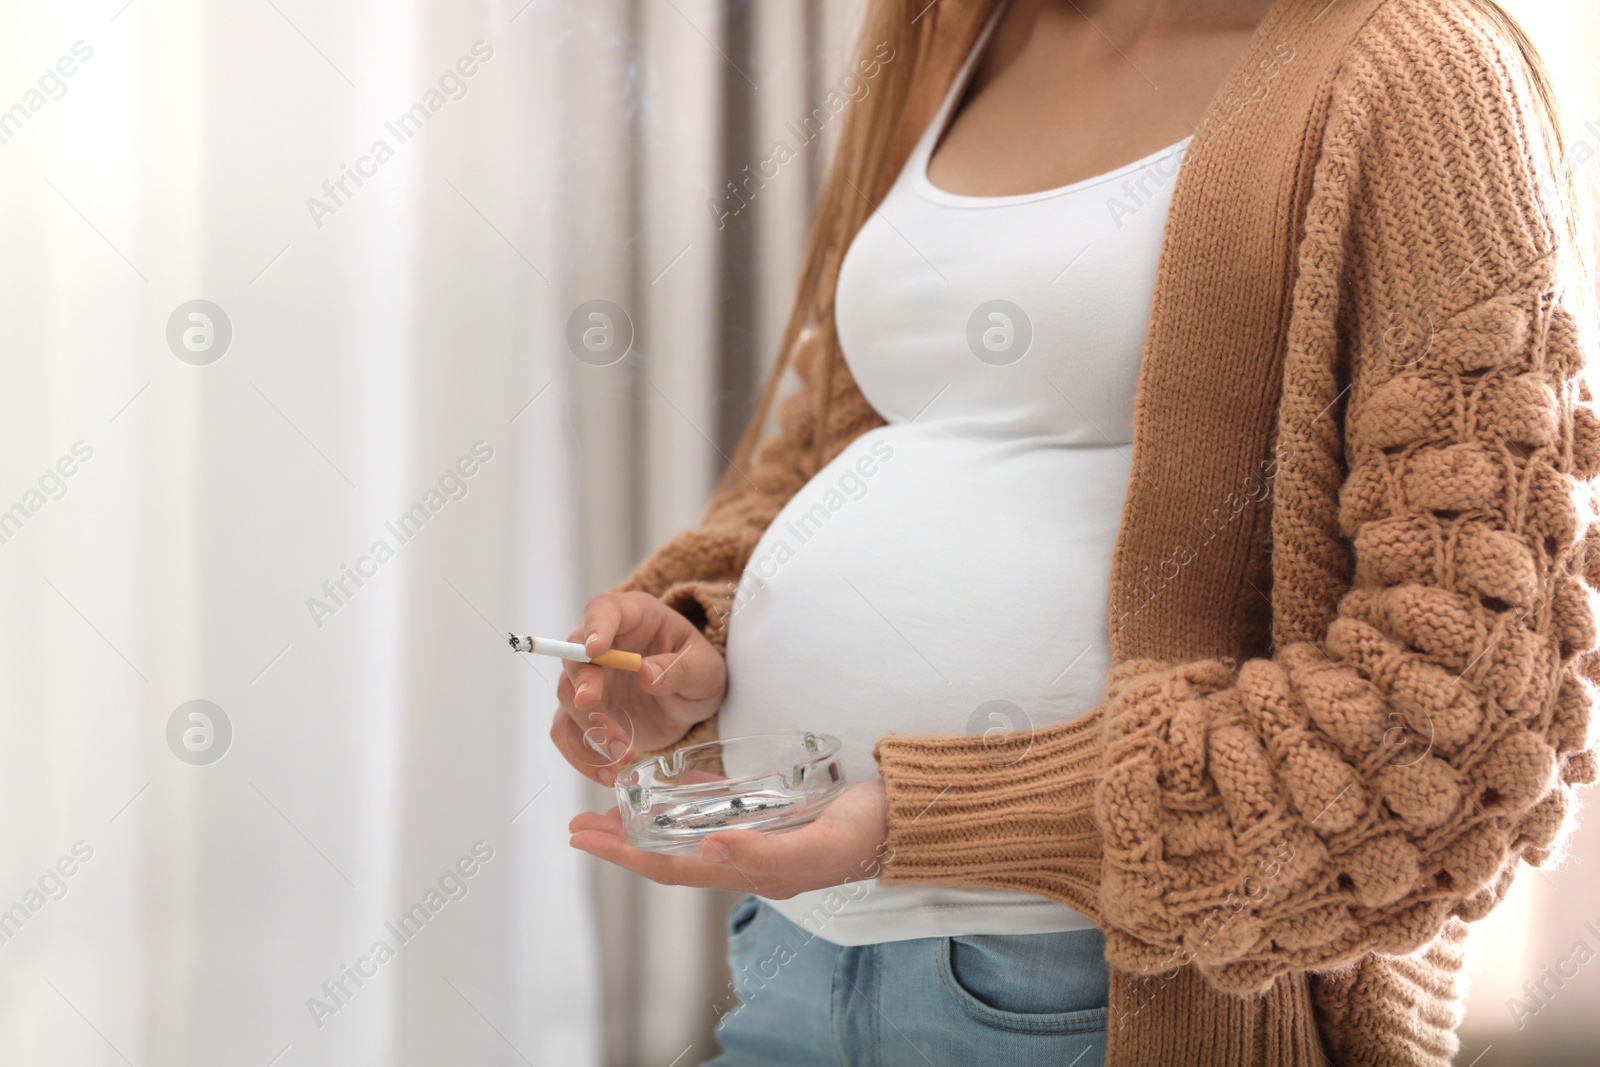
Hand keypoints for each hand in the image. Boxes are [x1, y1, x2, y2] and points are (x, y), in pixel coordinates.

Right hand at [549, 592, 726, 785]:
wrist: (689, 699)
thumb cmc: (696, 670)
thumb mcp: (705, 669)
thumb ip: (680, 669)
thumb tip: (644, 673)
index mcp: (633, 617)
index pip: (604, 609)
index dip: (596, 627)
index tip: (596, 649)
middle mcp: (602, 644)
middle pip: (575, 655)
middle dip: (582, 681)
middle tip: (592, 703)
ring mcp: (588, 678)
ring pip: (568, 696)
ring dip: (590, 727)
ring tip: (624, 755)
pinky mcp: (584, 712)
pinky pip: (567, 731)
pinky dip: (580, 755)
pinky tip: (606, 773)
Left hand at [567, 779, 889, 897]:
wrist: (904, 818)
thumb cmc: (864, 831)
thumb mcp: (818, 844)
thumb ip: (763, 852)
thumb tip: (705, 849)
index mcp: (752, 870)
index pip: (673, 868)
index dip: (626, 854)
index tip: (586, 836)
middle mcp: (747, 860)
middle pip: (669, 857)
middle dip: (621, 842)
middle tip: (577, 825)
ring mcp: (756, 842)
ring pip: (686, 840)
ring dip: (645, 829)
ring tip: (609, 811)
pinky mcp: (770, 821)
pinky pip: (716, 819)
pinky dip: (685, 809)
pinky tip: (670, 795)